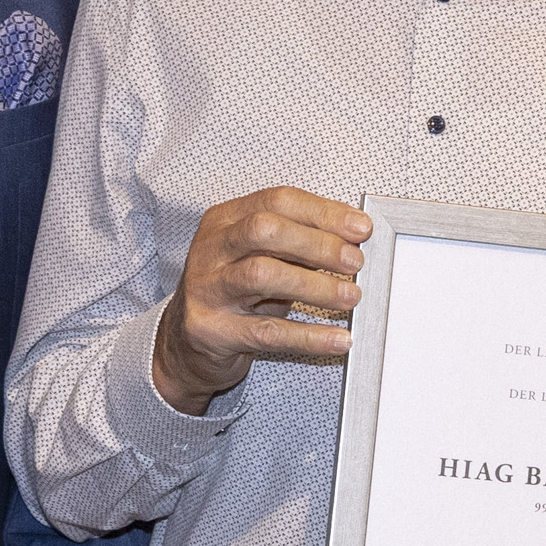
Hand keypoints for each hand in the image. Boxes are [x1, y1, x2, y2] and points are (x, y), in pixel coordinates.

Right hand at [152, 188, 369, 410]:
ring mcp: (206, 289)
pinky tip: (337, 338)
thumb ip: (298, 244)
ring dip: (316, 285)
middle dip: (317, 243)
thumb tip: (353, 237)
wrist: (184, 344)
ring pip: (262, 275)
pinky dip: (308, 335)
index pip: (277, 201)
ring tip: (350, 297)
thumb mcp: (261, 258)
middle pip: (264, 230)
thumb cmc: (233, 294)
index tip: (360, 229)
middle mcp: (210, 250)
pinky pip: (266, 332)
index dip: (324, 212)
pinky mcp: (210, 331)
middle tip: (355, 262)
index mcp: (224, 221)